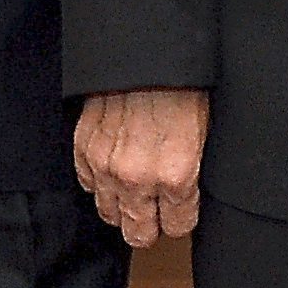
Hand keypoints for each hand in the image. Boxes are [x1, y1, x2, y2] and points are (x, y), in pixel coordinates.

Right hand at [75, 87, 210, 246]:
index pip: (177, 227)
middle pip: (138, 233)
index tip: (179, 210)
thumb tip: (182, 201)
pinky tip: (114, 168)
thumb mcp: (203, 136)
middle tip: (155, 212)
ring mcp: (106, 166)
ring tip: (133, 190)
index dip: (180, 219)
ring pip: (109, 214)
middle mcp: (138, 177)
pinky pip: (88, 185)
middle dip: (150, 225)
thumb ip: (189, 177)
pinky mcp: (84, 150)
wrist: (146, 54)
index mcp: (176, 175)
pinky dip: (100, 181)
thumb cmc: (180, 86)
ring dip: (123, 206)